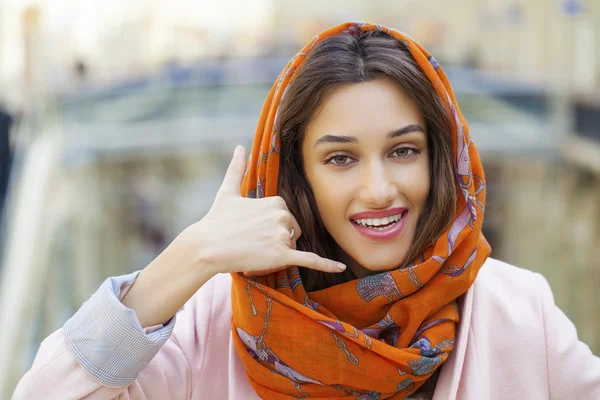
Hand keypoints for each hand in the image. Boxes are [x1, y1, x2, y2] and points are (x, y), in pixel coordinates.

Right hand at [189, 145, 345, 276]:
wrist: (206, 246)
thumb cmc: (216, 220)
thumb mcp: (228, 191)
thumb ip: (237, 168)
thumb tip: (240, 147)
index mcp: (276, 200)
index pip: (287, 217)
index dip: (273, 227)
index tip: (254, 230)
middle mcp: (283, 215)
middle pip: (293, 232)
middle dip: (279, 239)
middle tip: (254, 243)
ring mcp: (283, 235)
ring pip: (293, 247)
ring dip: (279, 252)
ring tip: (256, 251)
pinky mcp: (282, 255)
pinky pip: (309, 260)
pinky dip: (326, 265)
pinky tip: (341, 268)